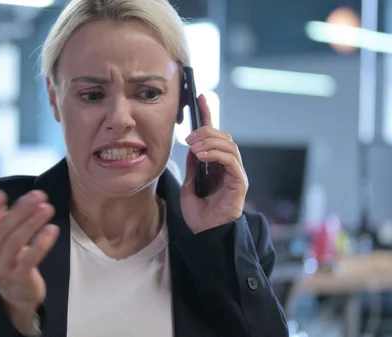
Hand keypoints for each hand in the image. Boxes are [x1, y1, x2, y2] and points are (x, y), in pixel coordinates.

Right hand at [0, 185, 58, 332]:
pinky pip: (29, 259)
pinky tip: (52, 230)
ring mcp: (2, 268)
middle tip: (38, 195)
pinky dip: (41, 244)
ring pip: (16, 242)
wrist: (16, 291)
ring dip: (33, 223)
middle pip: (2, 230)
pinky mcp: (19, 277)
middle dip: (20, 210)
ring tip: (48, 209)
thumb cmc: (7, 253)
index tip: (1, 194)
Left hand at [180, 94, 248, 232]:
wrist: (205, 235)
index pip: (215, 134)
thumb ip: (192, 165)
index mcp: (217, 164)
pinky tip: (201, 155)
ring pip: (229, 145)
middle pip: (224, 136)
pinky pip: (231, 161)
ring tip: (193, 147)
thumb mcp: (189, 184)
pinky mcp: (239, 183)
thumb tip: (191, 147)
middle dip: (206, 131)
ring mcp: (236, 174)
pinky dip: (216, 154)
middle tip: (188, 138)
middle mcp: (229, 166)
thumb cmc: (199, 214)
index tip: (200, 97)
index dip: (208, 115)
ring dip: (210, 142)